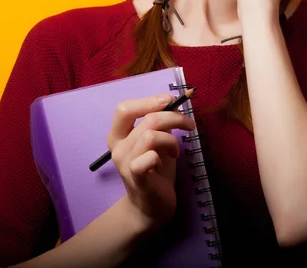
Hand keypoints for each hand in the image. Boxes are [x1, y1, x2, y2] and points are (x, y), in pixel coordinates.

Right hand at [106, 93, 195, 231]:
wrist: (150, 205)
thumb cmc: (155, 169)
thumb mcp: (158, 140)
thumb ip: (160, 122)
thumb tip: (173, 103)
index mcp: (119, 135)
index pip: (124, 109)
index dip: (148, 100)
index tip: (169, 100)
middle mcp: (118, 148)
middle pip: (146, 119)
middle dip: (173, 117)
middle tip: (189, 124)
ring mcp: (125, 164)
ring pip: (150, 135)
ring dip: (171, 139)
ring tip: (176, 151)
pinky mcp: (137, 179)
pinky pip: (149, 157)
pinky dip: (163, 154)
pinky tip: (168, 161)